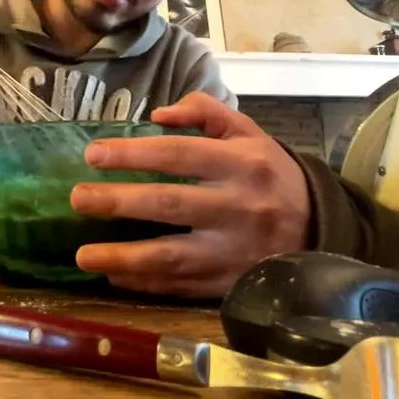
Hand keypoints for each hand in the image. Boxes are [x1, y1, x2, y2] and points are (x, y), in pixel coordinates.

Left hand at [69, 92, 311, 296]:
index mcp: (242, 163)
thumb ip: (207, 113)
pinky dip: (144, 283)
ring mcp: (233, 250)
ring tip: (82, 254)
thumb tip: (157, 115)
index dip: (134, 154)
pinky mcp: (230, 283)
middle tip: (77, 199)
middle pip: (170, 204)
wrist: (320, 230)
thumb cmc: (272, 176)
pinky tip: (113, 274)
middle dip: (119, 202)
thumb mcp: (251, 134)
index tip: (93, 155)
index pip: (180, 154)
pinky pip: (180, 286)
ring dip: (123, 256)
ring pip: (171, 255)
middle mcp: (238, 206)